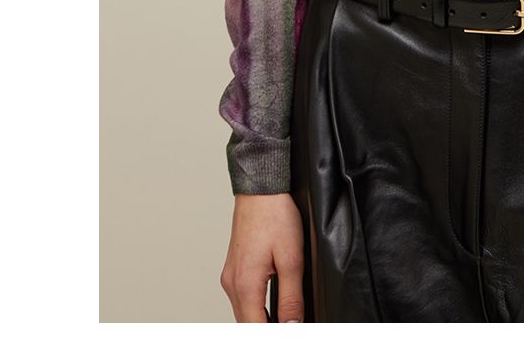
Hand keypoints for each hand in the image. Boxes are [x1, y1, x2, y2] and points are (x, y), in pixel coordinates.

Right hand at [220, 192, 305, 321]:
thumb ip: (291, 296)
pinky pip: (242, 297)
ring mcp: (231, 275)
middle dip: (267, 329)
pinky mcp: (234, 268)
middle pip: (247, 324)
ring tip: (284, 321)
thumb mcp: (292, 258)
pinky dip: (256, 307)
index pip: (255, 329)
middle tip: (290, 325)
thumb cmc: (275, 215)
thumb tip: (292, 324)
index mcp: (245, 284)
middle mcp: (232, 283)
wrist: (261, 189)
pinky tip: (270, 305)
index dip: (273, 335)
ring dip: (260, 320)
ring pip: (243, 312)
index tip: (290, 331)